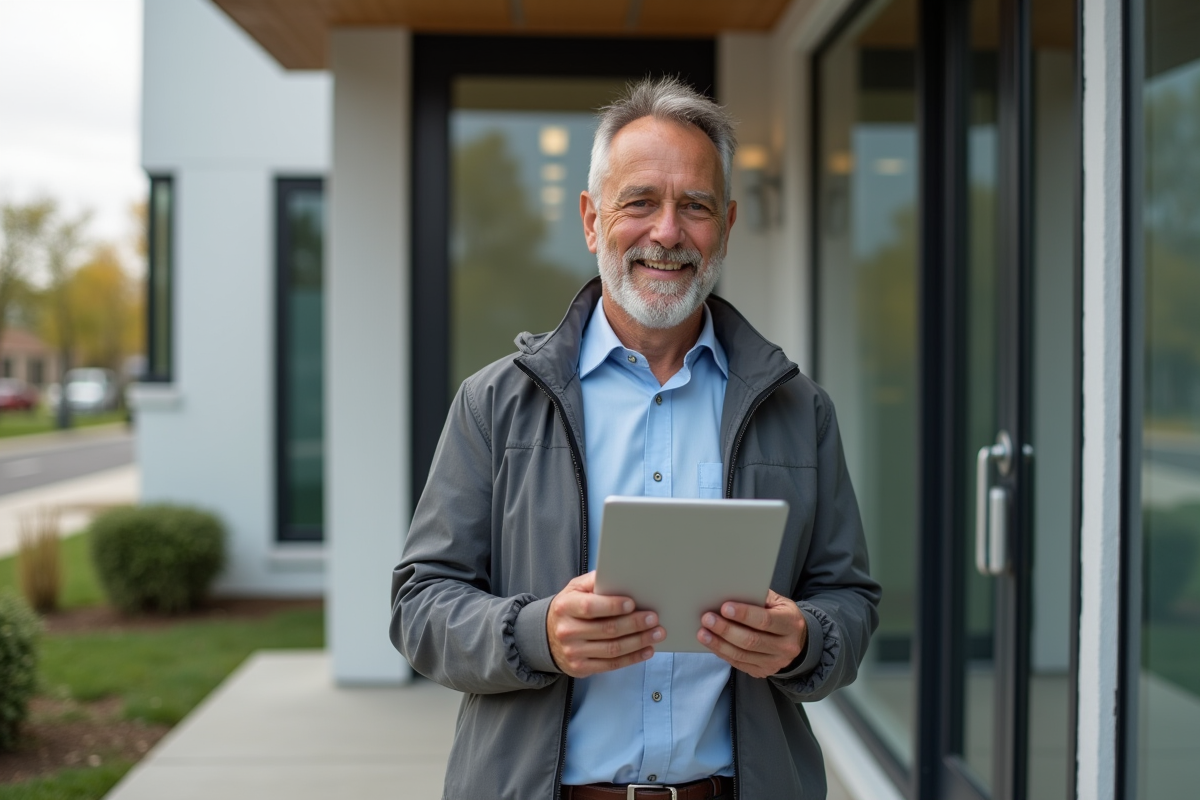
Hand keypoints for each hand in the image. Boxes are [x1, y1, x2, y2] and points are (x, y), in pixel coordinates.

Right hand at [547, 571, 665, 677]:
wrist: (546, 636)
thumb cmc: (569, 608)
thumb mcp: (575, 589)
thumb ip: (595, 582)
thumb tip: (621, 576)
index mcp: (565, 607)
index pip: (590, 607)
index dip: (612, 606)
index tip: (632, 603)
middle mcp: (567, 631)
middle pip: (606, 630)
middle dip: (634, 624)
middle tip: (654, 619)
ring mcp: (573, 652)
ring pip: (612, 649)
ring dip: (638, 642)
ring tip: (656, 634)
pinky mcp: (580, 668)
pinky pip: (611, 665)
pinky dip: (632, 658)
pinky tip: (647, 650)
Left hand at [697, 590, 806, 678]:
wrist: (798, 640)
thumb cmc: (781, 614)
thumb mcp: (778, 602)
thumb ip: (759, 597)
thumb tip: (731, 592)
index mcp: (791, 623)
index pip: (766, 620)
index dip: (744, 614)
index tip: (724, 607)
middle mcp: (786, 646)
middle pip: (751, 640)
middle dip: (726, 629)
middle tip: (707, 619)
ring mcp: (775, 662)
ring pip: (742, 655)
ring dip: (719, 644)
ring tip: (703, 633)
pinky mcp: (764, 672)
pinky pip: (739, 664)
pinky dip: (722, 653)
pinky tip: (711, 643)